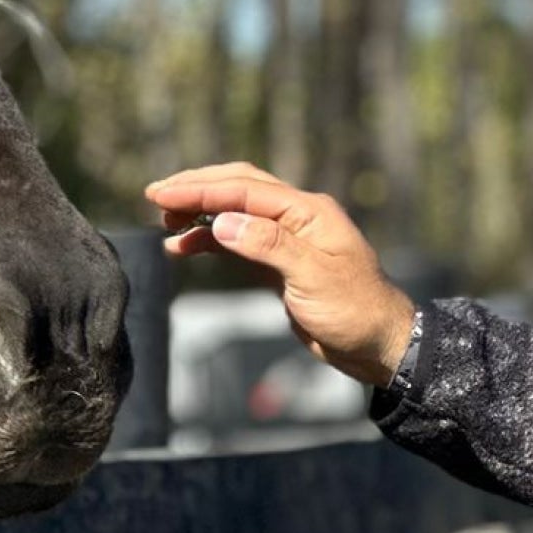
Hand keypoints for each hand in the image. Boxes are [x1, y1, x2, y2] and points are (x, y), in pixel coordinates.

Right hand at [143, 163, 417, 387]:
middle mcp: (298, 217)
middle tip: (156, 197)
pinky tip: (184, 247)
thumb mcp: (314, 278)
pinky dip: (210, 240)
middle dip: (197, 190)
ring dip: (200, 214)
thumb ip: (270, 247)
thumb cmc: (354, 310)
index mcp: (309, 211)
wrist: (377, 344)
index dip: (201, 190)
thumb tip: (223, 222)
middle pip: (239, 189)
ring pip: (236, 213)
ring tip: (165, 224)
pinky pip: (239, 240)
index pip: (245, 189)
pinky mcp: (280, 263)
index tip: (162, 194)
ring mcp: (289, 239)